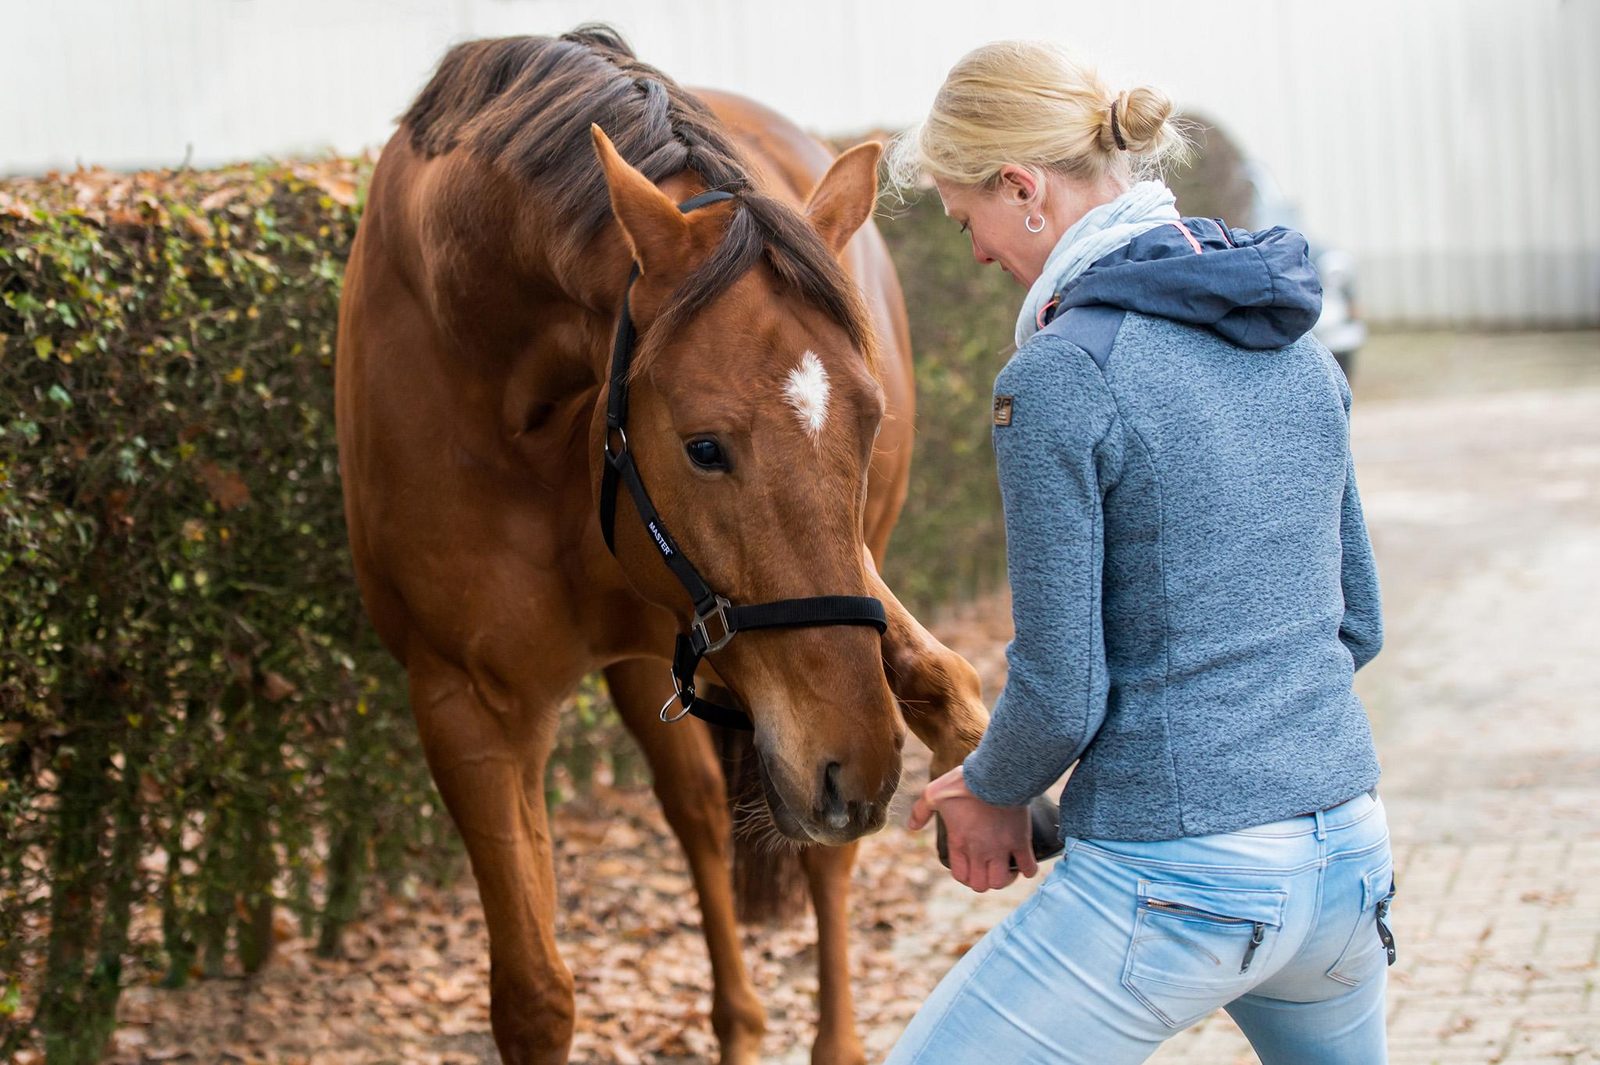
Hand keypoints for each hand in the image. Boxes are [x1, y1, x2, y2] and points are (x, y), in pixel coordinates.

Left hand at [909, 763, 1038, 891]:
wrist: (995, 774)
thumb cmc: (964, 783)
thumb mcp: (934, 793)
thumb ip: (920, 810)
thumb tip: (911, 826)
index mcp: (959, 842)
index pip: (961, 876)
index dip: (965, 875)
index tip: (972, 865)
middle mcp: (979, 851)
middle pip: (981, 885)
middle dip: (984, 879)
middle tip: (989, 867)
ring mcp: (1000, 848)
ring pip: (1001, 882)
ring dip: (1005, 878)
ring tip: (1006, 867)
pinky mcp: (1020, 841)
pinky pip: (1028, 867)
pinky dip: (1028, 869)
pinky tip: (1026, 863)